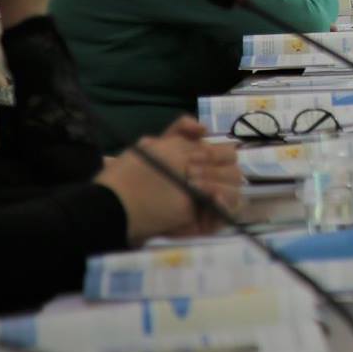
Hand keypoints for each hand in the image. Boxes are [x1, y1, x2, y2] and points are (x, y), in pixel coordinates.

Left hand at [98, 116, 243, 243]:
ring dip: (219, 184)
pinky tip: (213, 200)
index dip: (215, 154)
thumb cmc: (136, 178)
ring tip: (197, 188)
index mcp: (197, 163)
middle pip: (233, 169)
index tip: (195, 158)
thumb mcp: (155, 146)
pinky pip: (229, 212)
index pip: (226, 153)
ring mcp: (208, 202)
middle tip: (192, 176)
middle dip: (216, 170)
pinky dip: (225, 203)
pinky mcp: (206, 223)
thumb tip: (204, 128)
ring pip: (235, 188)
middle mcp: (207, 181)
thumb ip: (180, 131)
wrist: (117, 210)